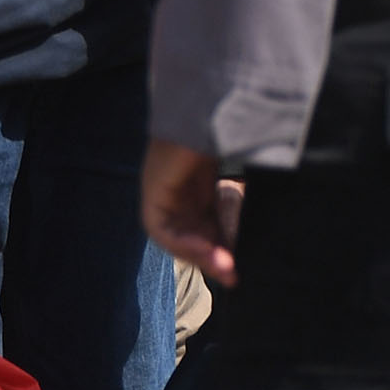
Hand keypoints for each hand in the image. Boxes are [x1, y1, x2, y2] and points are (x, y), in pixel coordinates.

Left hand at [143, 140, 238, 287]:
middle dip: (210, 259)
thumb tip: (236, 259)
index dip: (219, 254)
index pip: (204, 232)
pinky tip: (207, 250)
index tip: (237, 272)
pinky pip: (160, 228)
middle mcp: (177, 194)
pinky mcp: (152, 190)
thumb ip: (234, 221)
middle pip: (188, 238)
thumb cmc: (228, 148)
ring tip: (225, 267)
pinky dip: (182, 242)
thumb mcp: (236, 193)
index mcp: (198, 191)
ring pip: (174, 237)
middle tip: (234, 276)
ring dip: (198, 255)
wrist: (211, 114)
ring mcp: (162, 192)